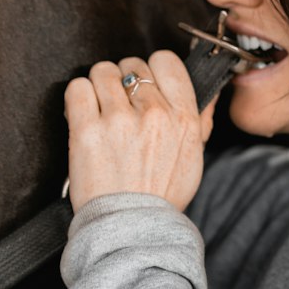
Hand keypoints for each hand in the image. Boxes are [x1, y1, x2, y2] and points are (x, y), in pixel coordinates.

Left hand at [65, 51, 215, 212]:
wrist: (130, 227)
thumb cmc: (160, 196)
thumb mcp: (194, 157)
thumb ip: (201, 119)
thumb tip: (211, 88)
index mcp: (183, 117)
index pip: (166, 61)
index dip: (151, 69)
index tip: (142, 85)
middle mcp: (153, 113)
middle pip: (130, 65)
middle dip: (122, 81)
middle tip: (118, 106)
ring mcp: (119, 120)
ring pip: (101, 72)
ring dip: (97, 87)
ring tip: (98, 110)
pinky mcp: (87, 130)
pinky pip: (77, 89)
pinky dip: (77, 97)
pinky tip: (81, 114)